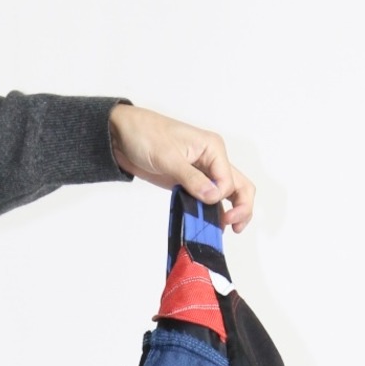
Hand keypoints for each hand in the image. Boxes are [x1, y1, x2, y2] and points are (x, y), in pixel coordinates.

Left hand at [109, 103, 255, 232]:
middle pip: (239, 186)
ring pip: (227, 195)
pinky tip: (211, 226)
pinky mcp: (190, 183)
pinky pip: (208, 199)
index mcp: (213, 148)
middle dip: (242, 207)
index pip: (230, 179)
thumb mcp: (168, 157)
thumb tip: (213, 198)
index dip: (221, 196)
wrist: (122, 136)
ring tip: (226, 230)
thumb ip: (192, 179)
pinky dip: (212, 213)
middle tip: (234, 227)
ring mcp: (202, 173)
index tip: (206, 203)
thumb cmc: (145, 135)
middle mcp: (212, 160)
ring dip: (230, 212)